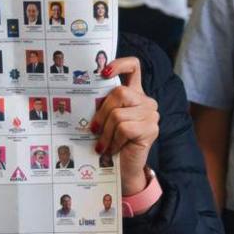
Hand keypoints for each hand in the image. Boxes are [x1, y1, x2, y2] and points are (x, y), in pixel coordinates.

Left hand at [90, 57, 159, 195]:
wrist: (125, 169)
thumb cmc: (112, 143)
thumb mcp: (105, 120)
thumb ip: (102, 105)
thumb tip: (82, 95)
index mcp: (134, 94)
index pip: (134, 67)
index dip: (119, 64)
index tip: (103, 71)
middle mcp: (146, 101)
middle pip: (119, 92)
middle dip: (102, 112)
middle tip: (93, 129)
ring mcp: (151, 114)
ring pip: (118, 114)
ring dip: (105, 132)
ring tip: (102, 144)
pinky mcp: (151, 129)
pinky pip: (124, 128)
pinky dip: (114, 140)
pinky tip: (112, 149)